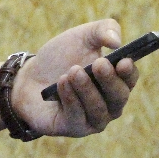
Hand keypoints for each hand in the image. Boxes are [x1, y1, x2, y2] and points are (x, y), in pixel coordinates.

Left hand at [12, 19, 138, 136]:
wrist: (28, 77)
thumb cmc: (60, 57)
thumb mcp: (81, 36)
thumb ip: (102, 30)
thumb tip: (116, 41)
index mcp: (115, 80)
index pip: (130, 79)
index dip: (129, 72)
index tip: (123, 60)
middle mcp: (109, 103)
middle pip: (119, 97)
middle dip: (109, 80)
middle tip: (99, 63)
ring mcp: (93, 118)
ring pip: (99, 110)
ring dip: (87, 89)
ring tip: (74, 71)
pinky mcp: (74, 128)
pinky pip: (78, 117)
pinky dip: (71, 98)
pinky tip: (61, 83)